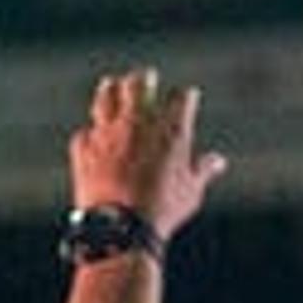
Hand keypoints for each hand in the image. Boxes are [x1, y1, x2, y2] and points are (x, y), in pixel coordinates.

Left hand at [72, 69, 228, 240]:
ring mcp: (107, 133)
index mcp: (170, 130)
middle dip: (144, 79)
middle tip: (146, 76)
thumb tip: (218, 162)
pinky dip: (91, 133)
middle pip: (138, 85)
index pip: (182, 98)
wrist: (120, 226)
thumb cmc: (163, 209)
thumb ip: (202, 170)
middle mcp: (137, 123)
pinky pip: (85, 133)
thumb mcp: (191, 191)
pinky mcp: (84, 148)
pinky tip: (93, 134)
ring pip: (105, 97)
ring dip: (110, 89)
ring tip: (111, 84)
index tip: (188, 96)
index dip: (186, 96)